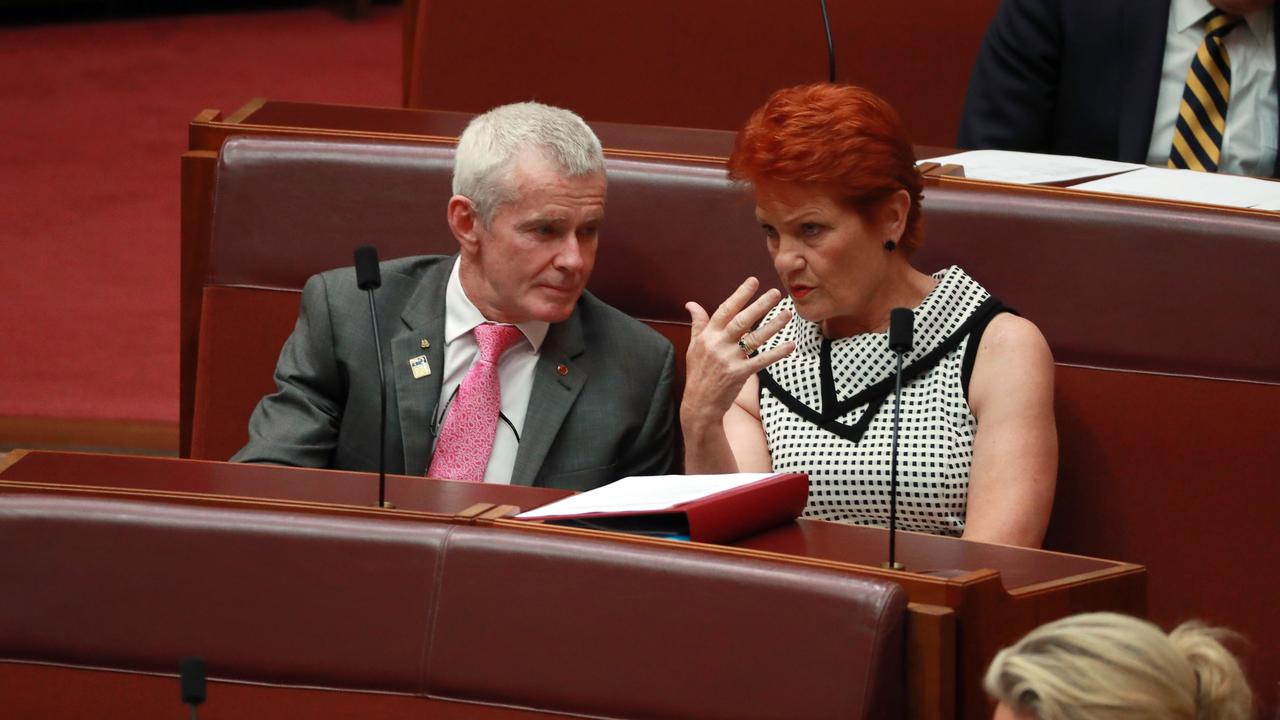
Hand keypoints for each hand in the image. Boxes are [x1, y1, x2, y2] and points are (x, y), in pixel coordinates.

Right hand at [682, 277, 795, 427]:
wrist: (699, 403)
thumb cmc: (698, 373)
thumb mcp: (693, 346)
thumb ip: (698, 324)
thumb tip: (692, 304)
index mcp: (708, 335)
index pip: (725, 310)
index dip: (740, 295)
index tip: (753, 281)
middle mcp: (718, 345)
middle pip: (741, 321)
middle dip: (759, 305)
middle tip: (775, 293)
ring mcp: (729, 359)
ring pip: (754, 339)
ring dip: (772, 326)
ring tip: (787, 314)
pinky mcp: (739, 374)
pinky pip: (761, 361)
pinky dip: (776, 353)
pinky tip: (790, 345)